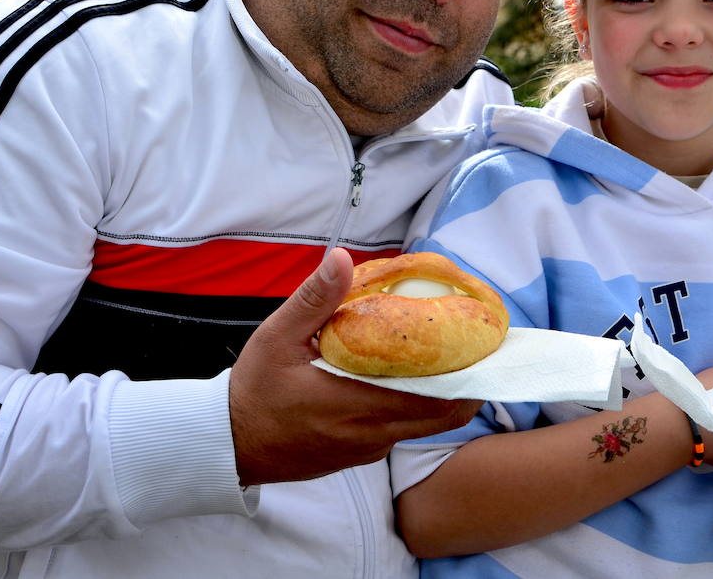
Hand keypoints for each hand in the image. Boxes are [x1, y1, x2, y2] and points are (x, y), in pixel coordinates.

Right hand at [229, 248, 482, 485]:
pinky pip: (400, 429)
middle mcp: (371, 434)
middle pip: (442, 415)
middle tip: (475, 345)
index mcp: (356, 405)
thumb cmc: (253, 390)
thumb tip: (344, 258)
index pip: (436, 400)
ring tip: (447, 353)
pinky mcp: (360, 455)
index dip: (468, 377)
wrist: (229, 444)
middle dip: (465, 383)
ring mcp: (367, 449)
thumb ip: (314, 299)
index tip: (483, 346)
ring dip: (439, 393)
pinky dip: (414, 405)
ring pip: (422, 423)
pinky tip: (407, 376)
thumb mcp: (276, 337)